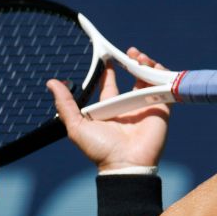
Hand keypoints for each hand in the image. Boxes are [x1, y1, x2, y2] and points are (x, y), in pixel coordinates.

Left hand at [47, 48, 170, 171]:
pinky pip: (164, 88)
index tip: (107, 58)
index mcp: (109, 110)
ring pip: (149, 79)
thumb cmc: (100, 149)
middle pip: (132, 78)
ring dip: (146, 64)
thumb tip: (52, 83)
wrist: (125, 164)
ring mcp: (145, 106)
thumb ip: (65, 104)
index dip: (109, 72)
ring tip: (140, 56)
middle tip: (130, 52)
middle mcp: (128, 107)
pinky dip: (162, 74)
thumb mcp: (76, 126)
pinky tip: (153, 66)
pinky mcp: (161, 109)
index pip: (110, 86)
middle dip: (133, 62)